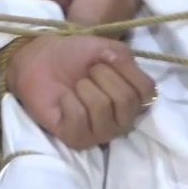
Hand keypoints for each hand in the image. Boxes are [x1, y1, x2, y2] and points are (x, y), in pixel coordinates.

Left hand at [3, 35, 157, 149]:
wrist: (42, 61)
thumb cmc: (77, 56)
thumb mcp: (108, 48)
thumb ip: (124, 57)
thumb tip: (117, 62)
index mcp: (135, 100)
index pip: (145, 90)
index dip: (124, 69)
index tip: (106, 61)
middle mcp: (123, 121)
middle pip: (125, 100)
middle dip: (102, 76)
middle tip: (87, 74)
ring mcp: (101, 133)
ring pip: (102, 108)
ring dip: (84, 88)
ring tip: (75, 86)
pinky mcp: (77, 140)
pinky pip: (79, 118)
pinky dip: (68, 101)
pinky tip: (63, 100)